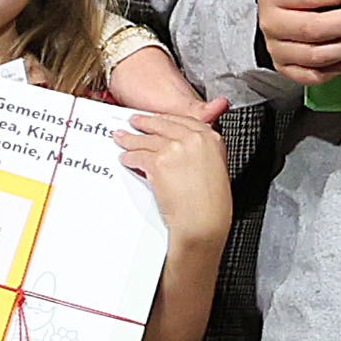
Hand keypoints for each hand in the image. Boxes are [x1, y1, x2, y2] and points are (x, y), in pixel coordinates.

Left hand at [118, 102, 231, 249]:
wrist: (203, 222)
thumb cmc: (212, 204)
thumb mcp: (217, 169)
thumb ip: (203, 152)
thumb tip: (188, 148)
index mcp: (211, 139)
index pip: (184, 120)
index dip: (166, 119)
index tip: (158, 119)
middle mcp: (193, 139)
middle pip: (163, 125)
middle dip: (145, 123)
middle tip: (135, 122)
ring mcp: (174, 149)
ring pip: (146, 139)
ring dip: (131, 139)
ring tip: (122, 138)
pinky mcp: (157, 162)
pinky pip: (137, 155)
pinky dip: (128, 157)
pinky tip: (126, 158)